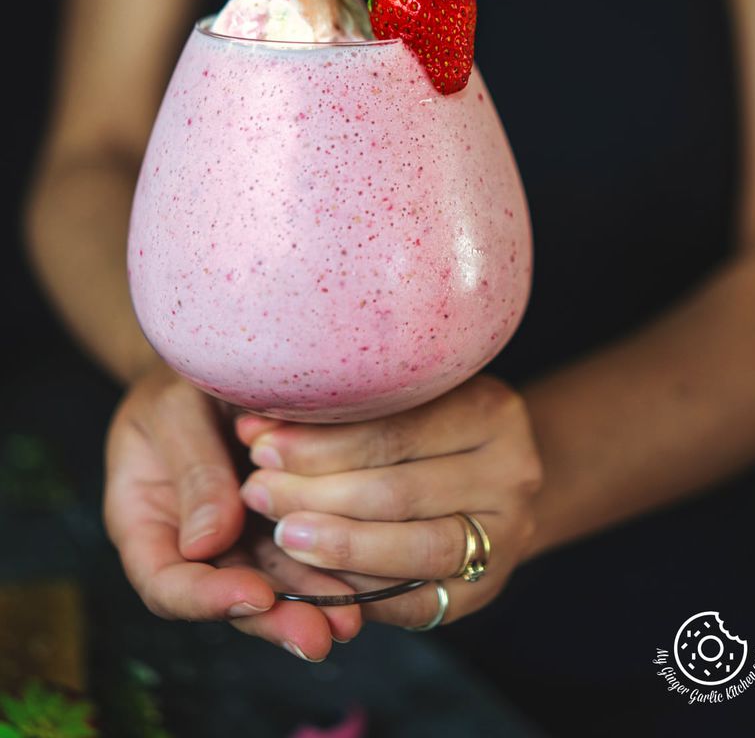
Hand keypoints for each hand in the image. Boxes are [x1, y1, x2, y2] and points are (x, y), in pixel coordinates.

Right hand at [103, 362, 361, 657]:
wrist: (218, 355)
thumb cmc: (181, 376)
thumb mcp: (174, 410)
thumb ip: (193, 471)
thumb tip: (207, 545)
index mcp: (145, 522)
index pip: (166, 583)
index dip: (207, 599)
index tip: (254, 596)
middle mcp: (196, 542)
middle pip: (229, 596)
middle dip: (276, 618)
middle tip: (321, 634)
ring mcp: (244, 533)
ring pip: (277, 580)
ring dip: (314, 601)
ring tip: (353, 617)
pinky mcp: (288, 517)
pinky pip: (311, 545)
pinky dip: (338, 562)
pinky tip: (372, 574)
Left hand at [237, 375, 542, 627]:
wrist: (490, 474)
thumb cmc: (427, 421)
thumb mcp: (406, 395)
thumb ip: (348, 408)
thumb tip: (253, 425)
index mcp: (490, 409)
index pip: (394, 428)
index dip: (319, 441)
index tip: (256, 440)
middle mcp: (511, 472)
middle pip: (399, 490)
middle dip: (315, 494)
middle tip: (257, 492)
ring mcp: (506, 536)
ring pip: (415, 550)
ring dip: (337, 547)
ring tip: (280, 536)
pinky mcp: (486, 589)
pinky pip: (418, 602)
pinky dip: (362, 593)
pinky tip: (314, 580)